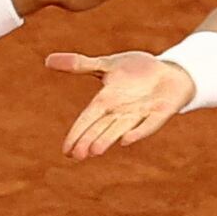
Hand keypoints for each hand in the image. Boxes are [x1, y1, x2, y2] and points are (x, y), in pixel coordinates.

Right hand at [50, 49, 194, 159]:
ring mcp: (140, 113)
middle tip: (77, 155)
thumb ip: (81, 65)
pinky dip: (138, 131)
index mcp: (106, 100)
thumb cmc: (136, 71)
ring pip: (121, 129)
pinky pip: (148, 124)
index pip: (88, 118)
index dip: (77, 132)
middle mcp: (121, 111)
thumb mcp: (107, 64)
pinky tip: (126, 140)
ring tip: (95, 151)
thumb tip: (47, 60)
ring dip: (108, 139)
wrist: (169, 72)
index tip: (66, 150)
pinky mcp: (160, 113)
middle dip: (90, 140)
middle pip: (102, 127)